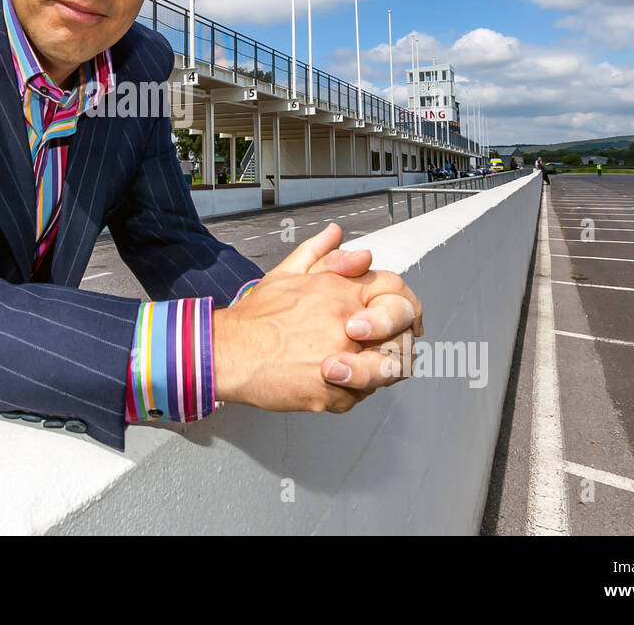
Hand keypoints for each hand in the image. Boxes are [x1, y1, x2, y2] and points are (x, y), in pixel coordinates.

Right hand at [213, 223, 422, 413]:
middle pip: (401, 339)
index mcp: (342, 290)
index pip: (397, 293)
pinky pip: (356, 398)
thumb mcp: (287, 273)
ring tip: (348, 371)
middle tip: (379, 353)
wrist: (228, 350)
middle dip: (398, 349)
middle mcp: (347, 321)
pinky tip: (325, 382)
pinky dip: (346, 394)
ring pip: (385, 373)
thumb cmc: (255, 317)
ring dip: (372, 376)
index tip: (403, 323)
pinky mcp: (330, 390)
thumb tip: (338, 235)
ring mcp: (342, 357)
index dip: (405, 310)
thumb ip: (320, 254)